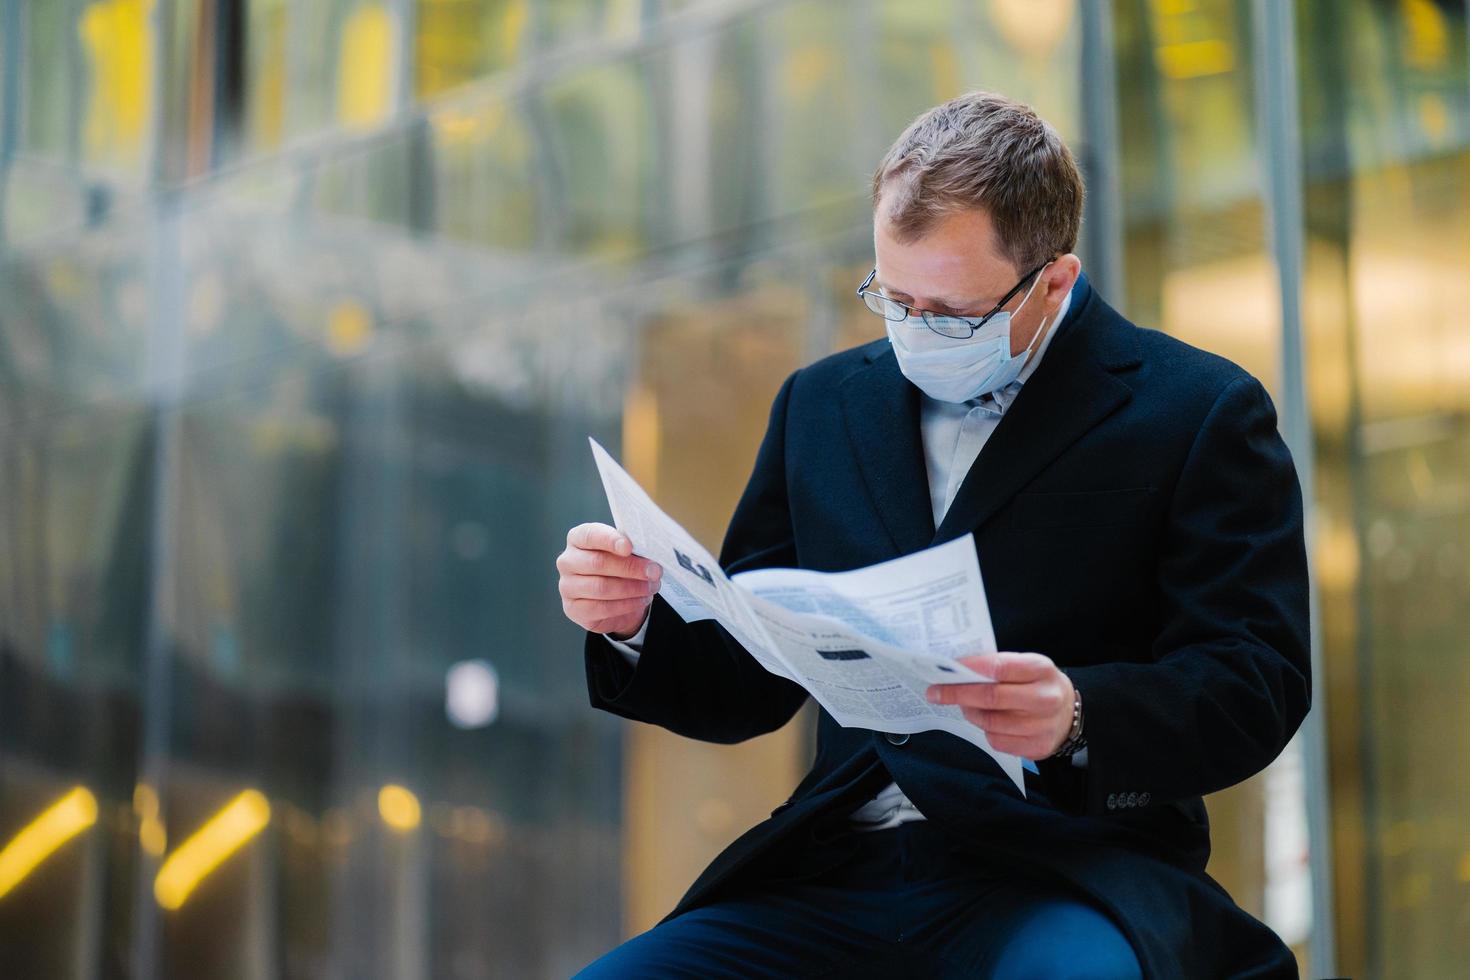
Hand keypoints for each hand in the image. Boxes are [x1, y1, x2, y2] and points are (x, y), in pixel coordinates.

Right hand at [556, 523, 662, 638]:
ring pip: (601, 587)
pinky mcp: (573, 609)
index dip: (610, 540)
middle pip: (598, 563)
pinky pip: (601, 608)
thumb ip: (631, 548)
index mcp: (578, 539)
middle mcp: (568, 561)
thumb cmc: (618, 566)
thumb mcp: (624, 552)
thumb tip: (650, 555)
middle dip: (630, 568)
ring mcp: (567, 586)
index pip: (590, 535)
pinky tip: (641, 600)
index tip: (629, 547)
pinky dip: (626, 605)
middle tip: (654, 571)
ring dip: (631, 588)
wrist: (613, 596)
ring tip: (651, 587)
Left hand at [925, 652, 1074, 759]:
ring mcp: (1043, 726)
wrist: (1070, 715)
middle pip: (991, 697)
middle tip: (935, 692)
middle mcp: (1045, 698)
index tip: (947, 668)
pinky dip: (985, 730)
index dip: (969, 667)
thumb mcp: (1027, 665)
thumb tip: (957, 669)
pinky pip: (997, 741)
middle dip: (957, 694)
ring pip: (990, 722)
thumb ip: (998, 665)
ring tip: (964, 705)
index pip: (999, 667)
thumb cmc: (1038, 685)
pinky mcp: (1037, 748)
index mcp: (1041, 670)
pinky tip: (987, 721)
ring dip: (970, 713)